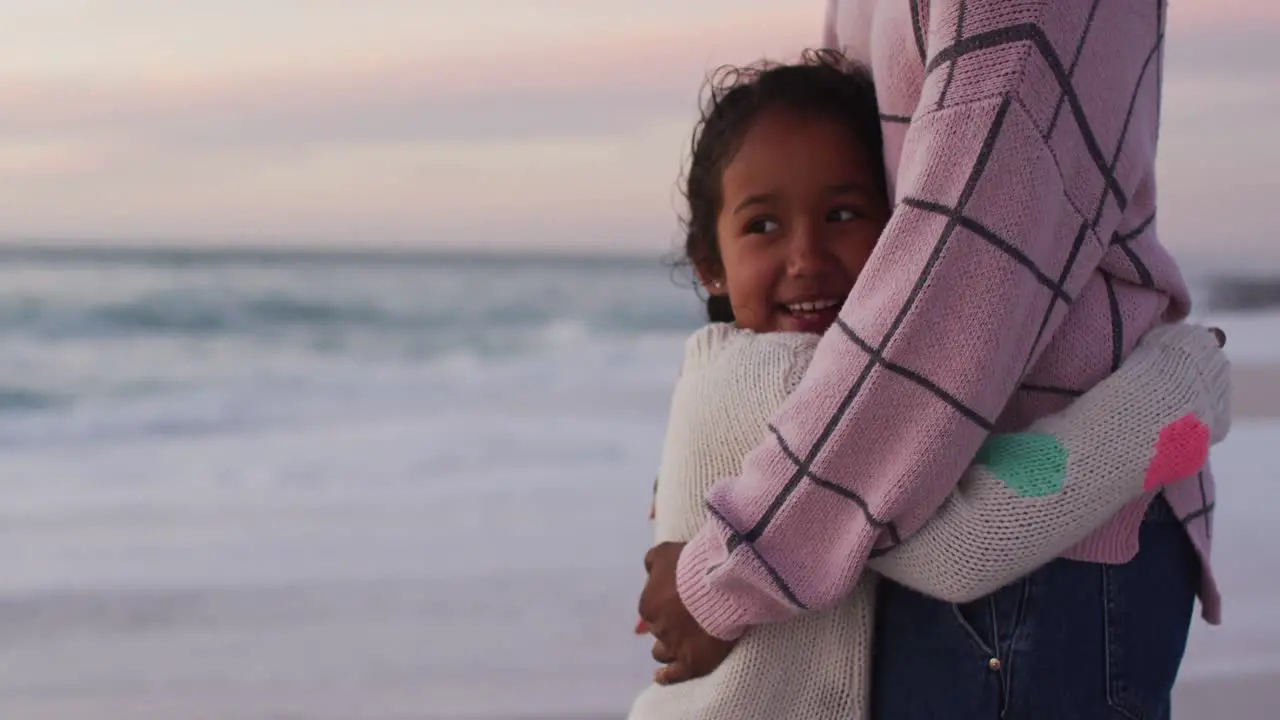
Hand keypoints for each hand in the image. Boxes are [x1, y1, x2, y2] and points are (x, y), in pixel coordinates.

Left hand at [638, 542, 735, 684]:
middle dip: (670, 622)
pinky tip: (661, 677)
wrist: (721, 583)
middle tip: (688, 615)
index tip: (680, 597)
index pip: (652, 607)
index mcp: (648, 604)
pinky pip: (674, 675)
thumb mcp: (665, 551)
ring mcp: (675, 647)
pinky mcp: (693, 662)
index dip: (666, 602)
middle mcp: (658, 628)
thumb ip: (651, 561)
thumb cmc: (693, 565)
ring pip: (662, 652)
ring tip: (678, 643)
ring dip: (667, 648)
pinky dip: (666, 676)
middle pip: (659, 629)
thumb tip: (648, 570)